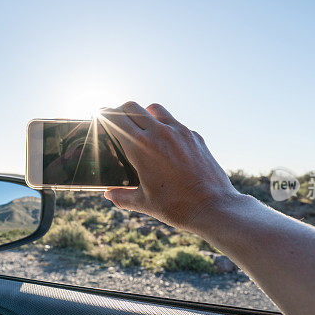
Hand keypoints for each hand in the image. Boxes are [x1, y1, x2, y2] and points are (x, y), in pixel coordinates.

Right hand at [100, 102, 240, 231]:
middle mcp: (159, 133)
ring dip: (144, 113)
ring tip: (142, 127)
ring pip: (155, 109)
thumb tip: (109, 194)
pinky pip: (175, 122)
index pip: (116, 119)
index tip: (100, 117)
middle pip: (132, 107)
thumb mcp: (143, 203)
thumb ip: (121, 196)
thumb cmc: (176, 207)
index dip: (104, 116)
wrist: (213, 207)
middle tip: (116, 120)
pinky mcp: (194, 136)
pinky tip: (165, 143)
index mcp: (141, 147)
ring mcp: (179, 132)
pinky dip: (165, 126)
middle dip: (120, 111)